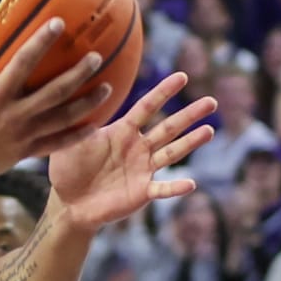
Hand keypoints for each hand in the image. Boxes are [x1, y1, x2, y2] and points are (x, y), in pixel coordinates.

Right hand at [0, 16, 108, 179]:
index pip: (24, 63)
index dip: (42, 42)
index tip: (60, 23)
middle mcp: (15, 115)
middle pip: (55, 92)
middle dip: (78, 74)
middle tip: (96, 57)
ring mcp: (23, 136)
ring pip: (62, 118)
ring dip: (87, 103)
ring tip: (108, 88)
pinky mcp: (25, 152)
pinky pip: (56, 144)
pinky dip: (77, 136)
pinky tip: (95, 126)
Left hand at [47, 71, 216, 232]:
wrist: (69, 203)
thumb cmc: (68, 169)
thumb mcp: (71, 141)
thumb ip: (81, 122)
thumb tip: (86, 95)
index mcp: (123, 131)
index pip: (146, 107)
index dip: (163, 92)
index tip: (182, 76)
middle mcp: (138, 148)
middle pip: (168, 128)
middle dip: (189, 114)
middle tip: (211, 101)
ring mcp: (143, 170)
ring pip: (171, 153)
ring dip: (191, 143)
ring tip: (210, 130)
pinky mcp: (142, 192)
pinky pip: (162, 189)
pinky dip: (175, 187)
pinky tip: (191, 183)